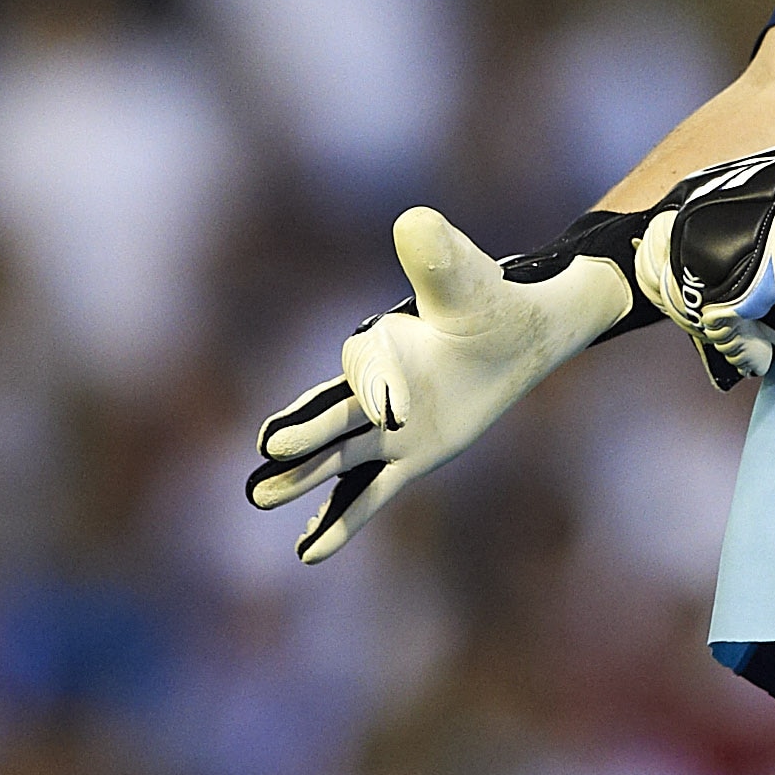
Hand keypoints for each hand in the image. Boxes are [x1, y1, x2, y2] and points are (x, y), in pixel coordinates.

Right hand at [248, 206, 636, 561]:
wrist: (516, 335)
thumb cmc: (491, 302)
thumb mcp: (468, 282)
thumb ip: (438, 258)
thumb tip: (413, 222)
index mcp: (382, 341)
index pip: (367, 366)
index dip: (378, 386)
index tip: (392, 411)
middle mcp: (374, 386)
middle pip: (333, 413)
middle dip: (306, 431)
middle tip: (270, 448)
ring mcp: (386, 428)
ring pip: (340, 457)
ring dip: (303, 476)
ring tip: (257, 494)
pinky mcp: (406, 457)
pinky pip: (369, 493)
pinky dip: (341, 520)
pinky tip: (308, 552)